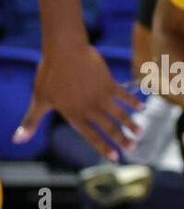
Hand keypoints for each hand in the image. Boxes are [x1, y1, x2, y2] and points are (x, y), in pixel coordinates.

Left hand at [14, 43, 140, 160]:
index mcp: (74, 114)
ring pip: (120, 114)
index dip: (103, 147)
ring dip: (131, 124)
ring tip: (140, 133)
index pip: (91, 136)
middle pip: (109, 128)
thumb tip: (16, 140)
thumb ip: (31, 121)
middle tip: (134, 148)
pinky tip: (141, 108)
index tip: (115, 157)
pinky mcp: (109, 84)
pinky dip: (133, 102)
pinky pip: (124, 96)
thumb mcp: (39, 100)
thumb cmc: (49, 75)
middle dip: (122, 139)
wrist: (64, 51)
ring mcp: (102, 96)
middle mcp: (90, 108)